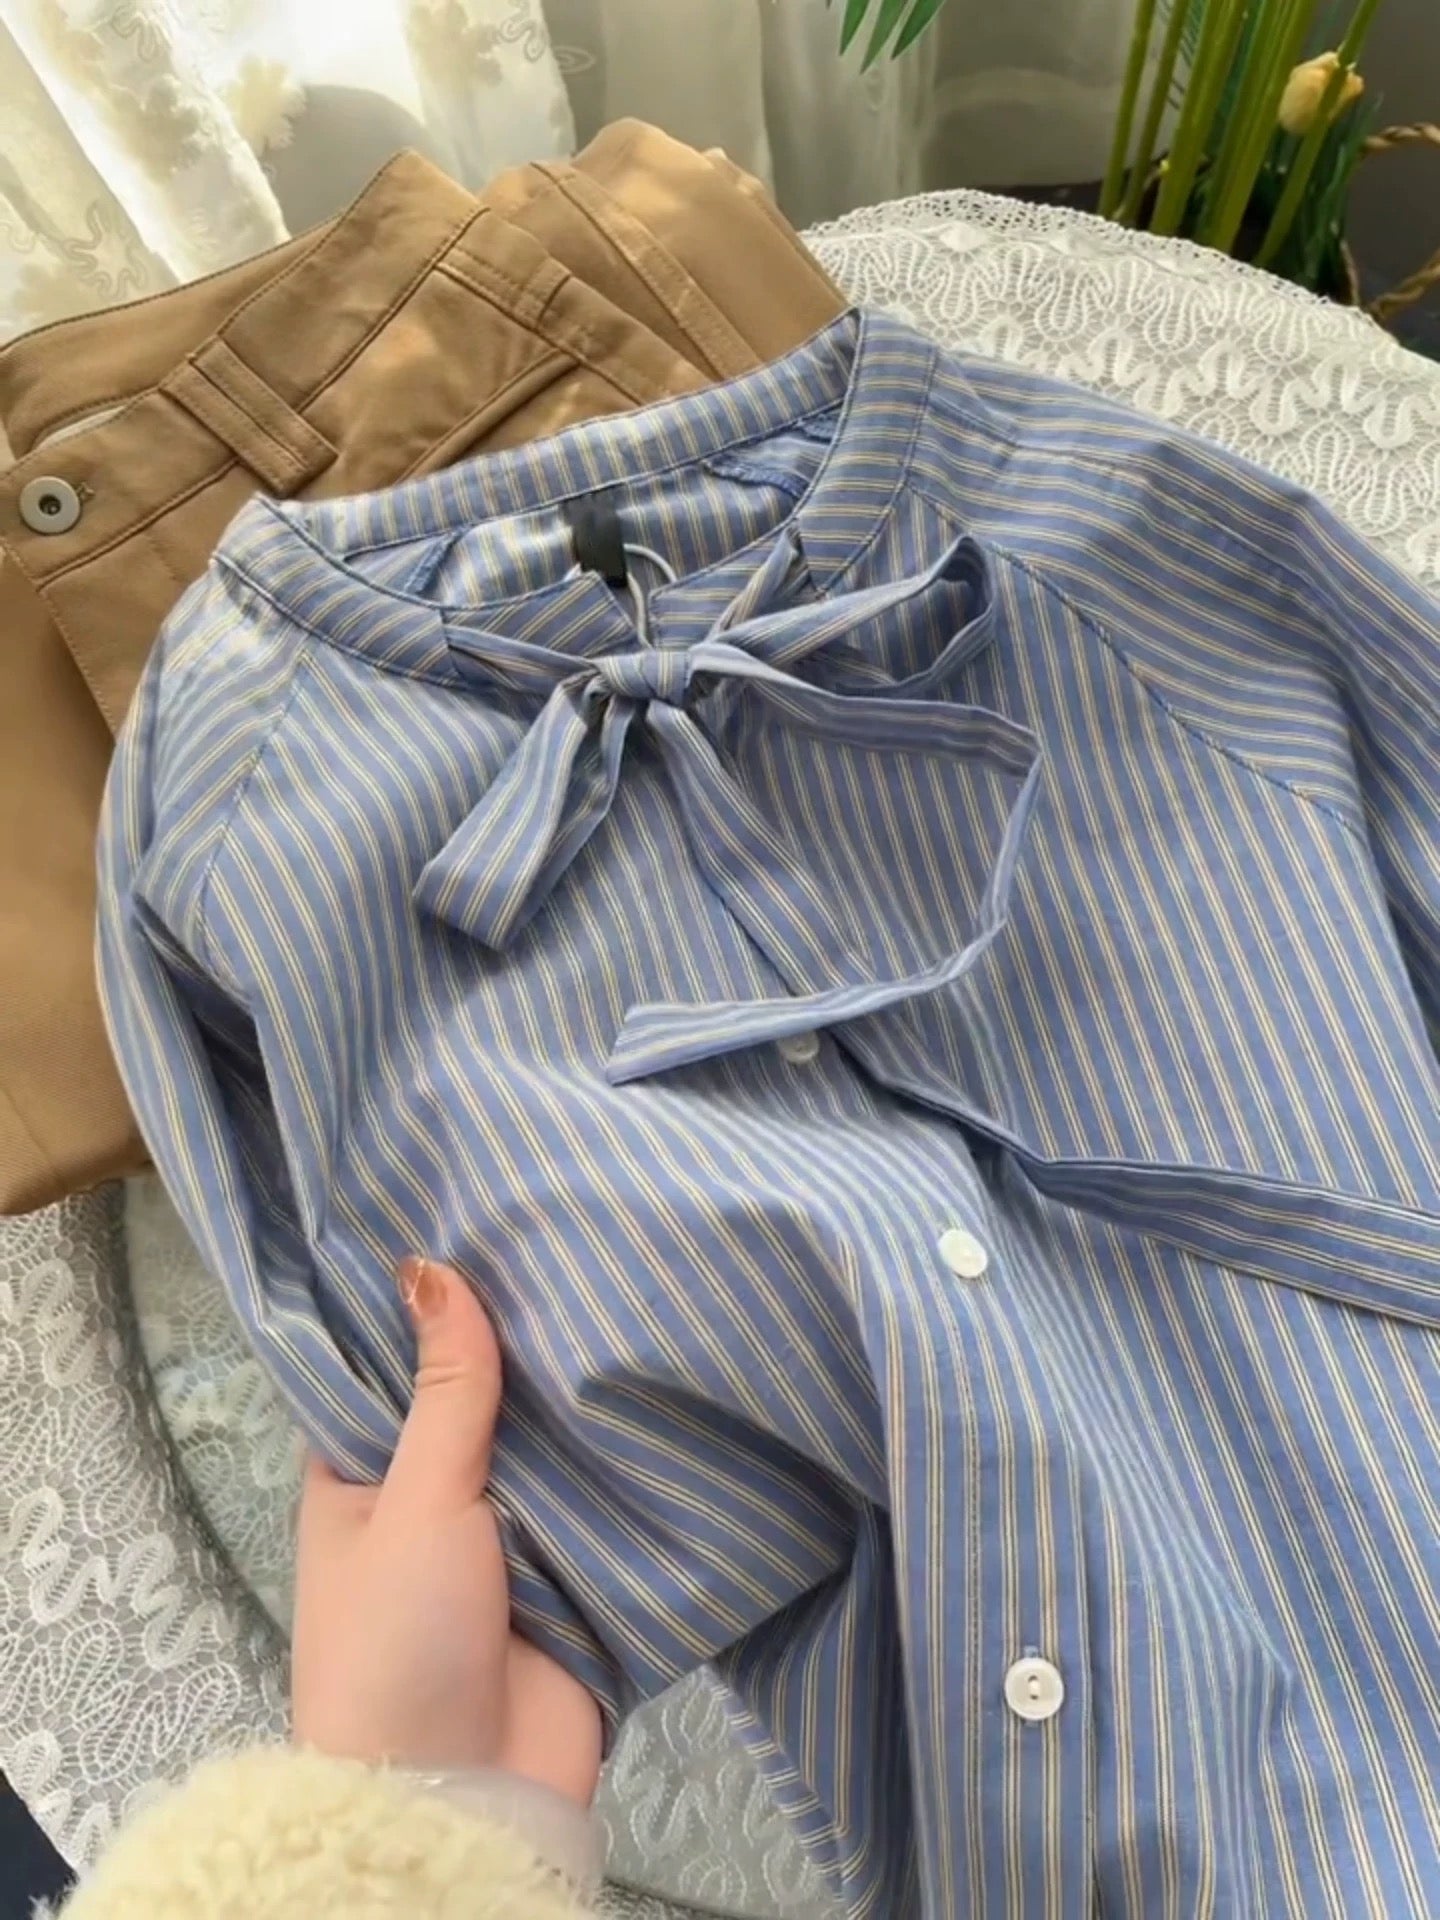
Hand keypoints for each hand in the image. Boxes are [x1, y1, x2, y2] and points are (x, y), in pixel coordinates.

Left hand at [291, 1257, 602, 1804]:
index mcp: (361, 1477)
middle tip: (585, 1232)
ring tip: (643, 1284)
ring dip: (587, 1401)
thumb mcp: (414, 1499)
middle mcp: (432, 1499)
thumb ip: (445, 1387)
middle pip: (483, 1402)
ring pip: (551, 1450)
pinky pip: (606, 1505)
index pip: (390, 1366)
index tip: (478, 1216)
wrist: (462, 1800)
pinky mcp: (575, 1581)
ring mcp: (508, 1541)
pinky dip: (632, 1463)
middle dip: (528, 1344)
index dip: (428, 1302)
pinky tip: (674, 1381)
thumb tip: (429, 1263)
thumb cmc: (398, 1639)